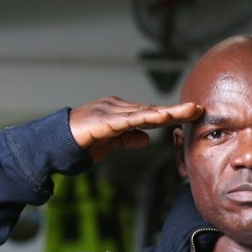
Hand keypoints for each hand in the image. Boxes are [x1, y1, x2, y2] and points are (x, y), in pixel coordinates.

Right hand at [69, 97, 202, 162]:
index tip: (194, 114)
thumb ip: (127, 139)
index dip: (173, 114)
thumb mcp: (110, 143)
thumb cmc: (81, 142)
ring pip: (144, 112)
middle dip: (177, 110)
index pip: (152, 113)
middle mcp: (117, 107)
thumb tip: (147, 139)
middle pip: (152, 109)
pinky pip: (127, 120)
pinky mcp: (101, 121)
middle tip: (199, 108)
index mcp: (121, 112)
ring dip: (167, 112)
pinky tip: (161, 118)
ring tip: (187, 111)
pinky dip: (145, 118)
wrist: (52, 144)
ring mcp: (109, 111)